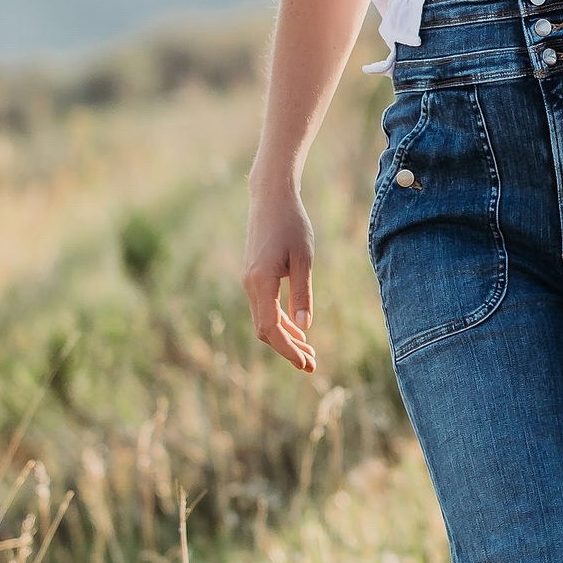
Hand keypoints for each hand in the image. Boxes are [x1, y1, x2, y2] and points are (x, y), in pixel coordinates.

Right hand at [243, 180, 317, 372]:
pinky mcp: (254, 276)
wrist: (270, 198)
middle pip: (265, 330)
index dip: (288, 349)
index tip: (306, 364)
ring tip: (309, 351)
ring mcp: (249, 281)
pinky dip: (280, 321)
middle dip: (288, 349)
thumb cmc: (291, 224)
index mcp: (261, 282)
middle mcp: (250, 285)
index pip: (271, 328)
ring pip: (264, 320)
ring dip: (285, 337)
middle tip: (312, 365)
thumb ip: (303, 292)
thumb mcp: (303, 258)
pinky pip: (264, 307)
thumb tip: (305, 326)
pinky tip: (297, 327)